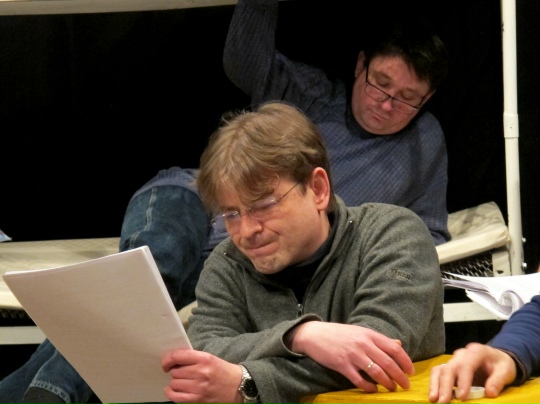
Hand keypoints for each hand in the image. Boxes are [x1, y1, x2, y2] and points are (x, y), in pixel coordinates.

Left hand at [162, 349, 242, 403]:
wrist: (239, 386)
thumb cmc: (223, 371)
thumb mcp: (210, 358)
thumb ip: (193, 358)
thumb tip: (173, 361)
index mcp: (204, 358)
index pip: (178, 356)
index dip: (167, 360)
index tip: (166, 363)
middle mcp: (201, 372)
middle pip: (175, 371)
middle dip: (175, 372)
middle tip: (180, 373)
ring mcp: (199, 387)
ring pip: (174, 383)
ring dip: (175, 382)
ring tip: (181, 381)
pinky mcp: (198, 400)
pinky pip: (176, 397)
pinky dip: (171, 393)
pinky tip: (172, 390)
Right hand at [287, 321, 413, 392]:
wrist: (314, 334)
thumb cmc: (339, 333)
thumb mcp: (360, 332)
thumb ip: (379, 339)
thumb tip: (398, 344)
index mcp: (369, 334)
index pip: (394, 348)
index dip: (405, 361)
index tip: (411, 371)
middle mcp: (363, 344)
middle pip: (388, 363)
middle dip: (400, 377)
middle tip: (406, 385)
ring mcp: (352, 355)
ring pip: (376, 373)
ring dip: (387, 383)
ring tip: (392, 388)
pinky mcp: (342, 365)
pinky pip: (359, 380)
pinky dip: (369, 387)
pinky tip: (373, 390)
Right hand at [428, 342, 516, 403]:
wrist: (495, 358)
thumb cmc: (500, 365)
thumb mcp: (506, 371)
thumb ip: (498, 381)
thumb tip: (490, 393)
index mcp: (476, 352)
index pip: (466, 365)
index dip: (463, 381)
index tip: (462, 397)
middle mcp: (462, 354)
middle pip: (450, 368)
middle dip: (445, 386)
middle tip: (443, 402)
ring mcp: (454, 360)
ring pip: (440, 369)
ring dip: (435, 385)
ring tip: (434, 399)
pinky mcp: (449, 367)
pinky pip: (438, 373)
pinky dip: (434, 384)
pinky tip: (434, 395)